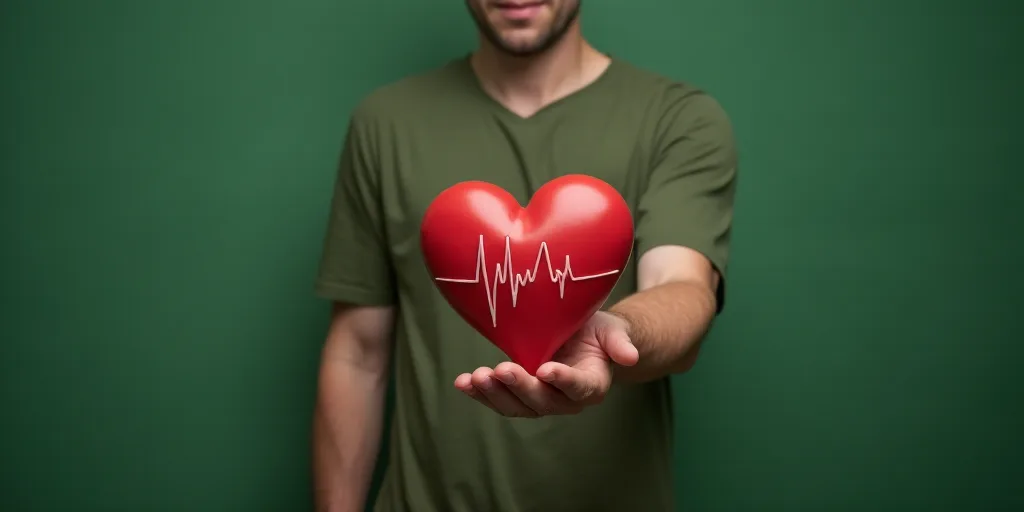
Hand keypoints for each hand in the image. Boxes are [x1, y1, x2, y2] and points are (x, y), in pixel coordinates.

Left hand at [453, 311, 639, 417]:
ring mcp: (539, 399)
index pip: (578, 388)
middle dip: (520, 387)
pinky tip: (461, 383)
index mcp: (591, 385)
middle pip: (541, 401)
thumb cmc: (599, 333)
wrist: (583, 338)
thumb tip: (630, 356)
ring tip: (475, 377)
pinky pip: (499, 398)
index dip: (563, 381)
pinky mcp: (519, 393)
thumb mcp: (614, 332)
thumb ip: (620, 343)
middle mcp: (564, 399)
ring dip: (494, 393)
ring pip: (517, 405)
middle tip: (501, 370)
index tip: (547, 370)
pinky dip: (480, 392)